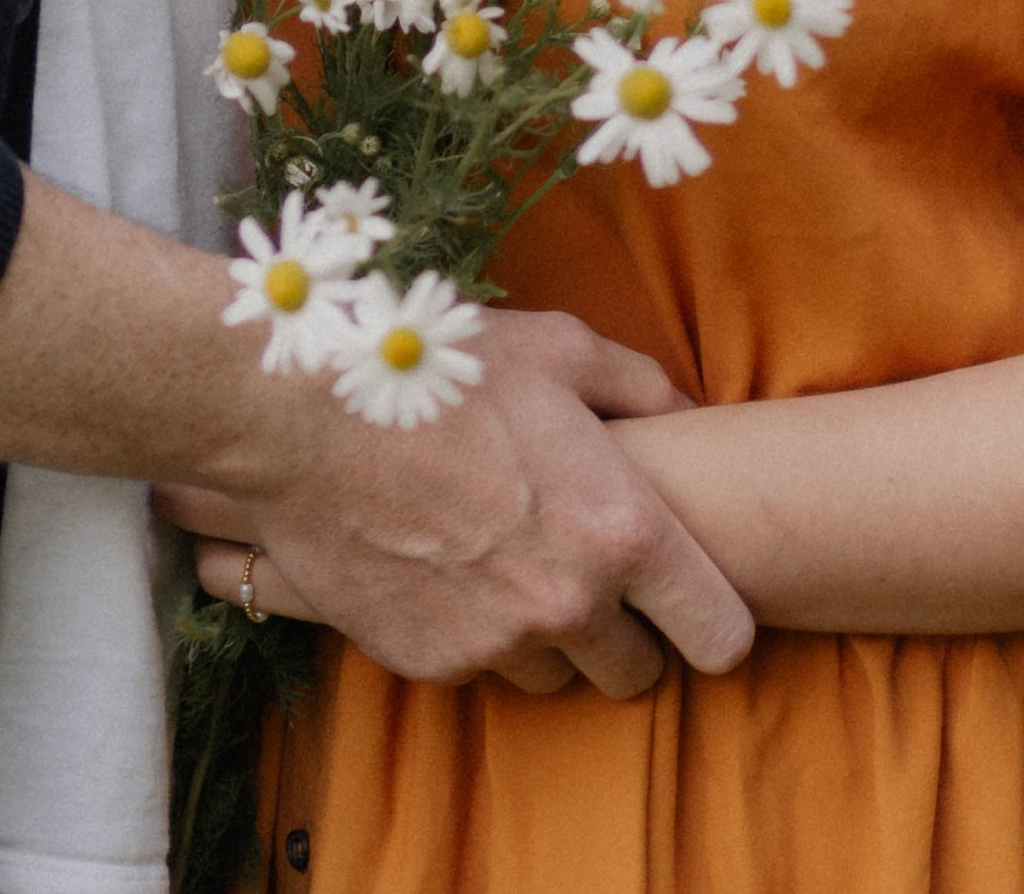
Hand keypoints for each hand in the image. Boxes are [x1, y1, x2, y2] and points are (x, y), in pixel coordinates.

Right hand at [155, 306, 753, 701]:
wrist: (303, 412)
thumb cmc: (441, 366)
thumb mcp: (560, 348)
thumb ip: (643, 389)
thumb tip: (690, 421)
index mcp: (621, 530)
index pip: (721, 638)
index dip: (713, 620)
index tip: (686, 598)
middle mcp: (569, 603)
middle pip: (639, 675)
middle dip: (624, 634)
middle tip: (584, 572)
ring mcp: (497, 643)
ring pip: (556, 676)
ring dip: (545, 636)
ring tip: (506, 560)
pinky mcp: (431, 664)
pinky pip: (479, 668)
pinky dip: (473, 631)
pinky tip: (446, 565)